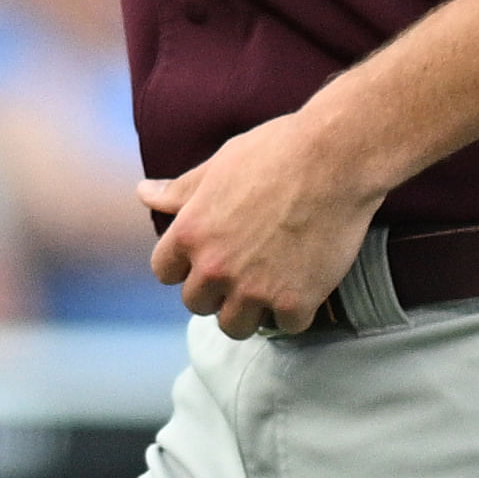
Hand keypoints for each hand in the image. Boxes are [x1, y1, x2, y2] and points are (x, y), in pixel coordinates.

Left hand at [142, 110, 386, 338]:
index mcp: (190, 234)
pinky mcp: (295, 302)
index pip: (164, 272)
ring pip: (235, 326)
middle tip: (244, 268)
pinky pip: (285, 326)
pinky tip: (305, 283)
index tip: (208, 256)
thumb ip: (181, 190)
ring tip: (269, 285)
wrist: (335, 158)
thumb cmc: (276, 151)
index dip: (185, 264)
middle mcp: (215, 267)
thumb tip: (143, 193)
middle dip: (216, 290)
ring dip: (249, 310)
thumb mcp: (219, 165)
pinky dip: (296, 310)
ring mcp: (254, 289)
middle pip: (197, 304)